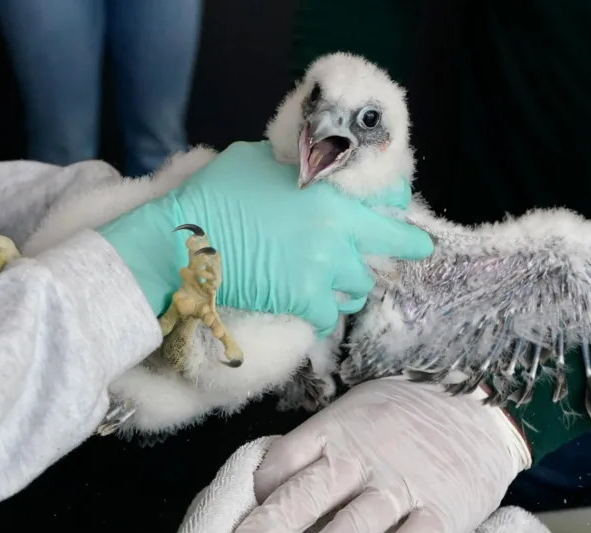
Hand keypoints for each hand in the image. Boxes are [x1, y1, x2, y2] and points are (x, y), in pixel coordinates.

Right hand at [97, 141, 431, 333]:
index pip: (389, 202)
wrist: (183, 242)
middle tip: (407, 255)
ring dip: (347, 286)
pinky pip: (330, 317)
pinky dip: (321, 316)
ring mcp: (322, 268)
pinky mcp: (303, 300)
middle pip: (385, 250)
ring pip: (358, 287)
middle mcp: (335, 231)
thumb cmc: (212, 195)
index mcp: (329, 193)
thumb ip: (291, 164)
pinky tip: (310, 310)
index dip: (399, 210)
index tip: (405, 220)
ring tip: (332, 284)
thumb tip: (301, 164)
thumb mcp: (255, 159)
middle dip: (393, 252)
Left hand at [226, 377, 530, 532]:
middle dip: (269, 527)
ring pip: (352, 527)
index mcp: (340, 428)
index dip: (261, 488)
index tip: (248, 513)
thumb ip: (320, 443)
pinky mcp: (440, 511)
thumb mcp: (357, 410)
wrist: (482, 408)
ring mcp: (403, 485)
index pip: (286, 458)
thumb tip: (272, 482)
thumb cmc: (407, 415)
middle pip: (308, 494)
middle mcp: (366, 456)